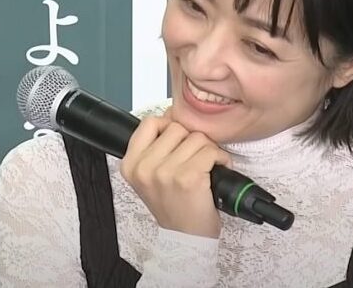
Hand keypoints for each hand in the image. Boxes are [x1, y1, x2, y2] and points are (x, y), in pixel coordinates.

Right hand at [119, 108, 232, 238]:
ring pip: (197, 138)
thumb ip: (155, 146)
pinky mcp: (188, 178)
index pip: (149, 122)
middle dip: (191, 140)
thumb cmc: (173, 205)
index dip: (169, 125)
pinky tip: (217, 170)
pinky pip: (211, 151)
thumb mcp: (150, 176)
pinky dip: (221, 158)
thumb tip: (173, 115)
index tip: (178, 141)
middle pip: (177, 127)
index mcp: (131, 164)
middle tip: (194, 158)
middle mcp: (144, 168)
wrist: (185, 238)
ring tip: (206, 166)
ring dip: (208, 150)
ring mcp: (165, 172)